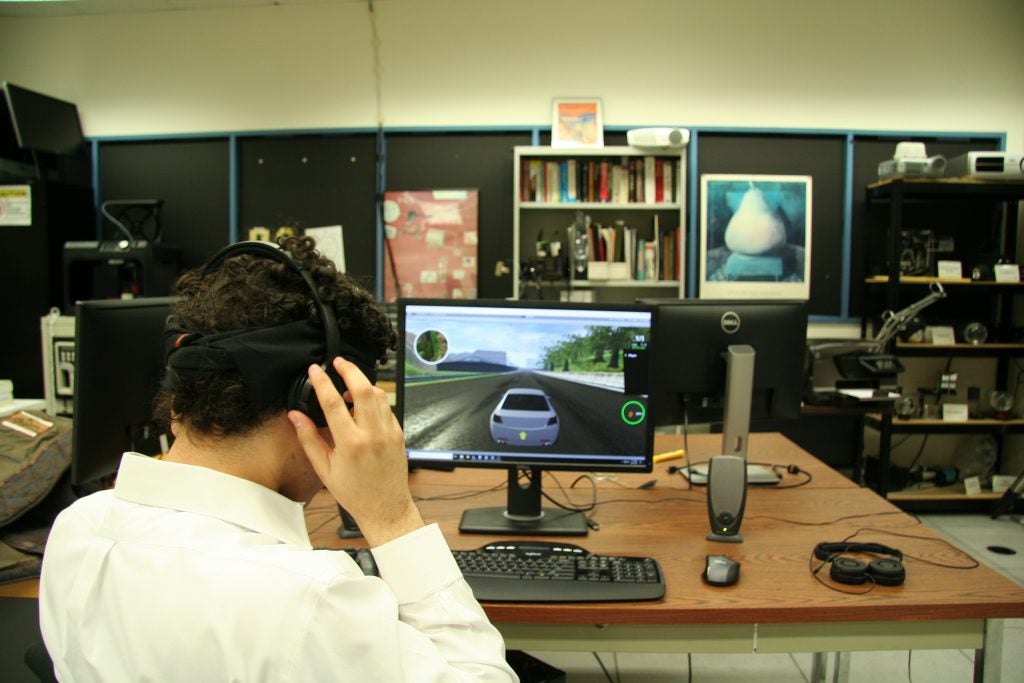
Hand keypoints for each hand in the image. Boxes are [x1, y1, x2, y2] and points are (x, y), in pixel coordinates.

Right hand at [289, 357, 422, 546]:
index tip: (315, 370)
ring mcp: (389, 433)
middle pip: (363, 388)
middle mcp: (373, 434)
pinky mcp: (398, 434)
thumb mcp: (324, 469)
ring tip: (349, 384)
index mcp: (351, 443)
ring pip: (379, 395)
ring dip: (363, 383)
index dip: (322, 381)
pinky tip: (363, 404)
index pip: (333, 402)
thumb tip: (295, 417)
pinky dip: (374, 400)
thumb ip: (309, 438)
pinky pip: (387, 408)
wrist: (385, 507)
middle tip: (338, 362)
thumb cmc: (355, 492)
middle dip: (350, 369)